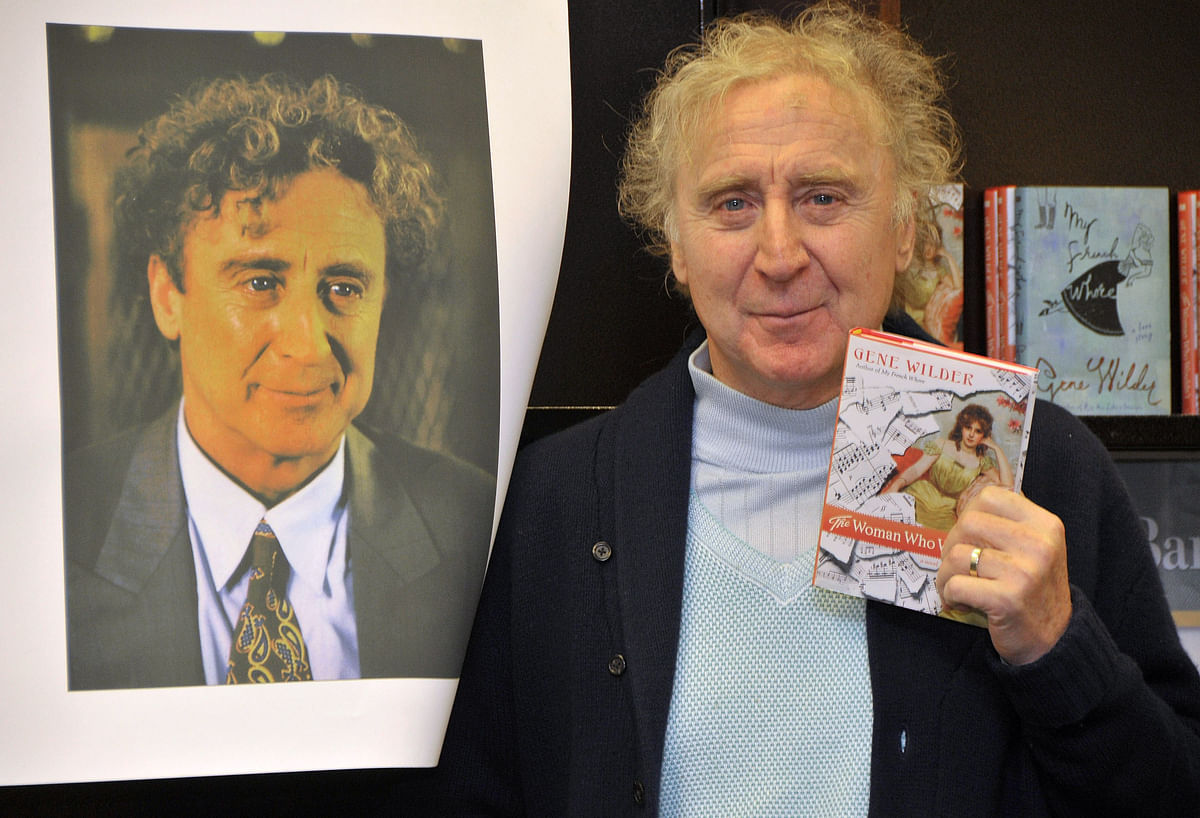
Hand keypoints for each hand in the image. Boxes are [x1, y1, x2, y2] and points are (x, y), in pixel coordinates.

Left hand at [936, 486, 1071, 664]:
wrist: (1053, 639)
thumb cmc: (1032, 589)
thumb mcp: (1032, 548)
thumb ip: (1004, 525)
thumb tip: (960, 509)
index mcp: (1045, 524)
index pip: (989, 496)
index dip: (968, 513)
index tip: (968, 536)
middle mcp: (1038, 544)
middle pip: (968, 523)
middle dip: (951, 546)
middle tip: (957, 567)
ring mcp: (1024, 572)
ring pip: (957, 555)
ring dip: (946, 575)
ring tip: (957, 587)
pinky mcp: (1008, 599)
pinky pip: (955, 584)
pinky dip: (949, 595)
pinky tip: (963, 603)